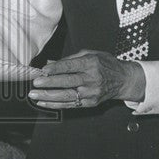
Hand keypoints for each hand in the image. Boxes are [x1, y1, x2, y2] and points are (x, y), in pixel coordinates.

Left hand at [28, 49, 145, 109]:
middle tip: (36, 83)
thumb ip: (70, 58)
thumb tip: (50, 63)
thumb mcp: (91, 54)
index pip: (70, 66)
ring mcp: (91, 93)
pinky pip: (70, 105)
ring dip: (48, 96)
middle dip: (50, 83)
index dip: (56, 68)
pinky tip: (44, 103)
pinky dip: (55, 104)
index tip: (43, 70)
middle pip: (67, 82)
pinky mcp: (90, 103)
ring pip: (67, 95)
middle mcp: (91, 79)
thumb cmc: (106, 64)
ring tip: (34, 95)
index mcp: (91, 64)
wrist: (123, 80)